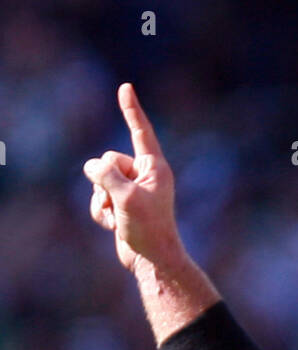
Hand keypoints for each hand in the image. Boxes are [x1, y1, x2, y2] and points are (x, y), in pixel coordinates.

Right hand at [83, 83, 183, 273]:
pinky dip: (100, 212)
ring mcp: (131, 190)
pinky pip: (97, 198)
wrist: (152, 261)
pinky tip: (113, 225)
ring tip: (118, 216)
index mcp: (155, 167)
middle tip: (118, 199)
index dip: (131, 110)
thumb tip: (91, 167)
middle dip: (105, 178)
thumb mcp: (125, 196)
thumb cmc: (148, 229)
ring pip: (99, 179)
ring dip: (101, 198)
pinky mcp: (120, 205)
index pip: (141, 132)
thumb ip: (106, 174)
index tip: (125, 88)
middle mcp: (144, 175)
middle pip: (109, 158)